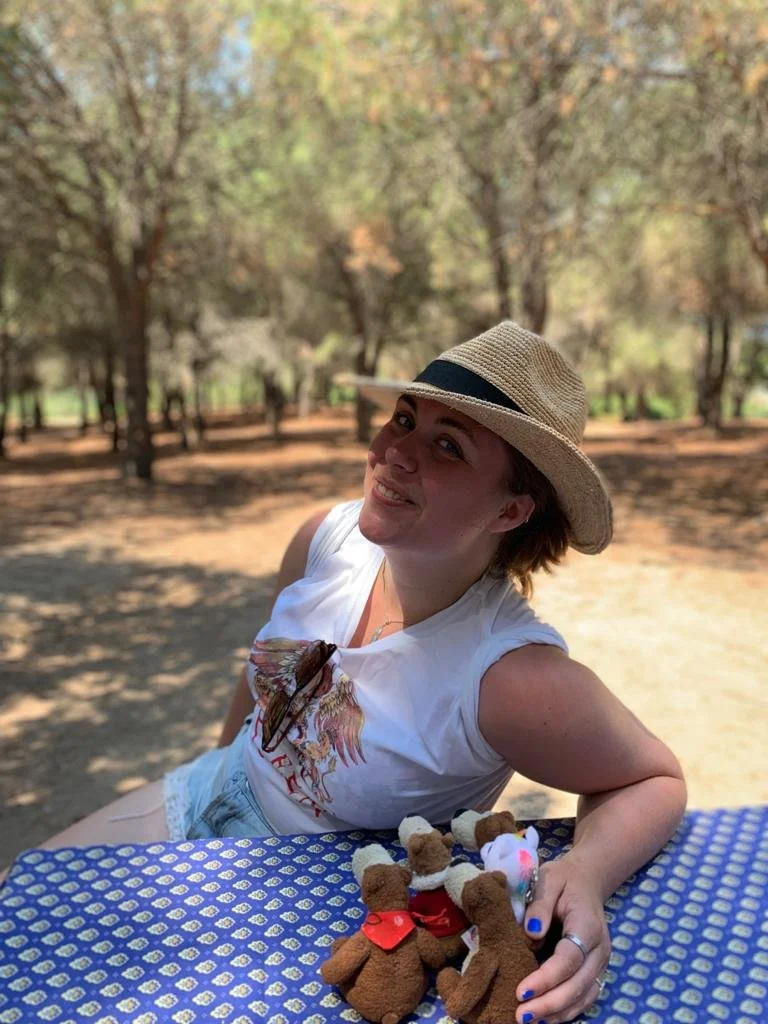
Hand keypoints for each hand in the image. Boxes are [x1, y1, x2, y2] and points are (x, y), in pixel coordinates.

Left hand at [514, 854, 609, 1023]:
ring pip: (584, 997)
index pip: (569, 958)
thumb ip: (539, 904)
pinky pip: (585, 998)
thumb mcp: (549, 879)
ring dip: (557, 1013)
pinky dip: (566, 1012)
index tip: (521, 991)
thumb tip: (531, 933)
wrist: (587, 880)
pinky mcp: (596, 972)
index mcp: (588, 924)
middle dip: (549, 1004)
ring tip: (528, 1021)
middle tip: (520, 1016)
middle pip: (578, 985)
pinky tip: (544, 1019)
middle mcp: (599, 949)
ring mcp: (601, 964)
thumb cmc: (564, 880)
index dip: (547, 978)